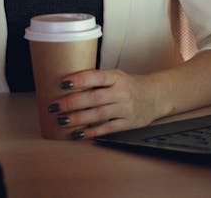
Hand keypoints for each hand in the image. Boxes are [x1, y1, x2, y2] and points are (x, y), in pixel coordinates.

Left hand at [47, 69, 164, 138]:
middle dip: (72, 102)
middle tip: (54, 107)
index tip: (63, 83)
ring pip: (99, 114)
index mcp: (117, 77)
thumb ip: (96, 81)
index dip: (79, 80)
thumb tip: (66, 87)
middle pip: (94, 98)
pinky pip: (108, 128)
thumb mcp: (116, 76)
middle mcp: (122, 92)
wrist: (156, 96)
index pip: (96, 77)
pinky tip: (78, 134)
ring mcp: (126, 108)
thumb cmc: (129, 85)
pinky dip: (92, 132)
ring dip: (78, 119)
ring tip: (62, 121)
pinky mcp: (128, 123)